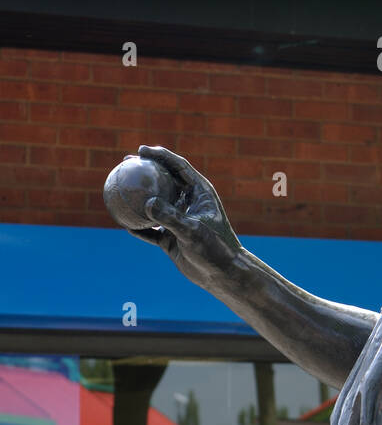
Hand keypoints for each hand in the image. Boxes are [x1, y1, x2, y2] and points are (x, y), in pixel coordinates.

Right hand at [130, 145, 241, 290]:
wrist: (222, 274)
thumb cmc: (214, 248)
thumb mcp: (193, 231)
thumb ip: (171, 216)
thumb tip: (147, 202)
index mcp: (200, 192)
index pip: (178, 166)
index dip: (161, 155)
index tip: (141, 150)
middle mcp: (189, 203)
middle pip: (164, 180)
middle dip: (146, 170)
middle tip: (125, 164)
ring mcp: (180, 220)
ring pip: (155, 204)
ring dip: (138, 197)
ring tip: (117, 190)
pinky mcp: (172, 238)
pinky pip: (151, 229)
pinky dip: (139, 226)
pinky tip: (123, 224)